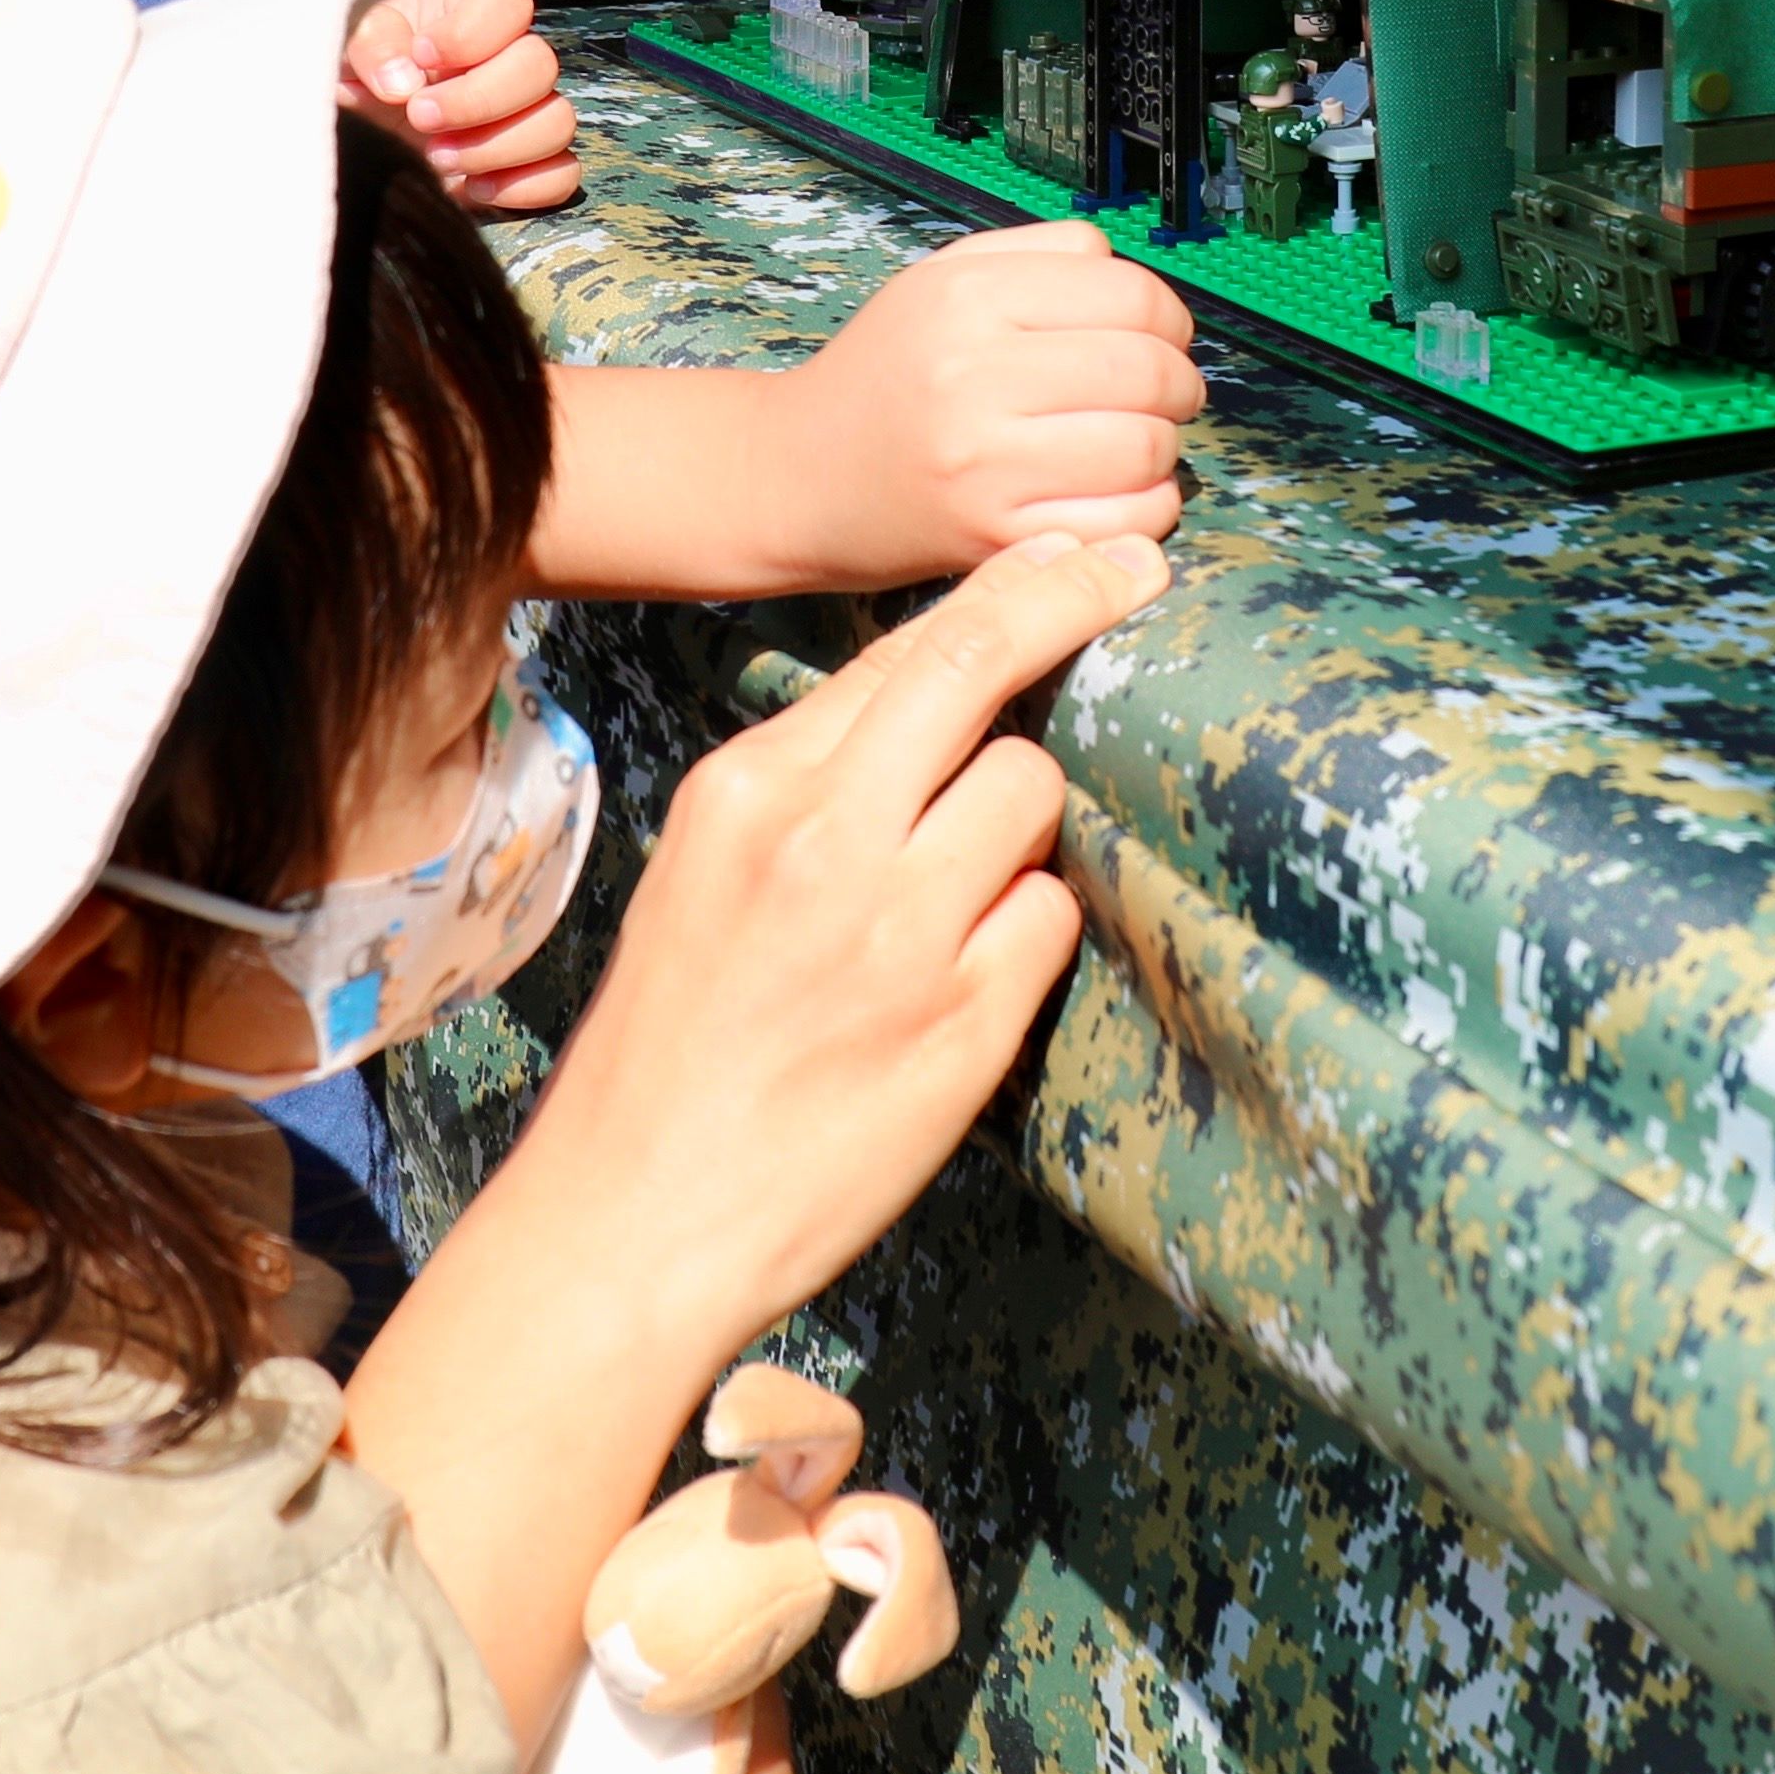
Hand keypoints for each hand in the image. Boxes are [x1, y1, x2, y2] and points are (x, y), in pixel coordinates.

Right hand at [348, 531, 1160, 1744]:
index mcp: (751, 789)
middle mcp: (826, 841)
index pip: (911, 647)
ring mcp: (901, 933)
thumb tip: (936, 705)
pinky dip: (1028, 933)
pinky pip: (1050, 918)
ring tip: (963, 892)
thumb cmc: (673, 1041)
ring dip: (1025, 828)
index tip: (1089, 559)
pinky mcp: (963, 1025)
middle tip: (1137, 582)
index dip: (1019, 589)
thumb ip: (813, 783)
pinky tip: (968, 978)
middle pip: (986, 671)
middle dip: (1074, 606)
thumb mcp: (707, 868)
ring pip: (1034, 795)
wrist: (638, 1214)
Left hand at [350, 0, 579, 213]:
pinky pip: (561, 176)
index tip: (421, 56)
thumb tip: (404, 81)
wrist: (354, 137)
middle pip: (540, 65)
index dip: (471, 32)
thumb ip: (370, 43)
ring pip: (557, 122)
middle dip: (477, 99)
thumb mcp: (343, 43)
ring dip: (496, 147)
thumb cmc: (354, 77)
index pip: (508, 2)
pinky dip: (522, 187)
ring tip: (437, 157)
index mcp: (468, 14)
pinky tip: (471, 188)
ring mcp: (525, 114)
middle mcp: (508, 59)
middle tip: (419, 117)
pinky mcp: (529, 167)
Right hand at [775, 221, 1201, 572]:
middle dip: (1181, 386)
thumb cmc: (886, 374)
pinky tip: (1123, 494)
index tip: (1164, 340)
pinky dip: (1148, 510)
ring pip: (1146, 448)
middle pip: (1148, 372)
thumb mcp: (941, 280)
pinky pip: (1123, 523)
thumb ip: (1041, 254)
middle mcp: (973, 375)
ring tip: (1136, 444)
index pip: (1132, 296)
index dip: (1171, 320)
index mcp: (968, 297)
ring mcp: (983, 464)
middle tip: (1168, 397)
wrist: (797, 475)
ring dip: (1164, 448)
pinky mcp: (991, 537)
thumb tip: (1131, 270)